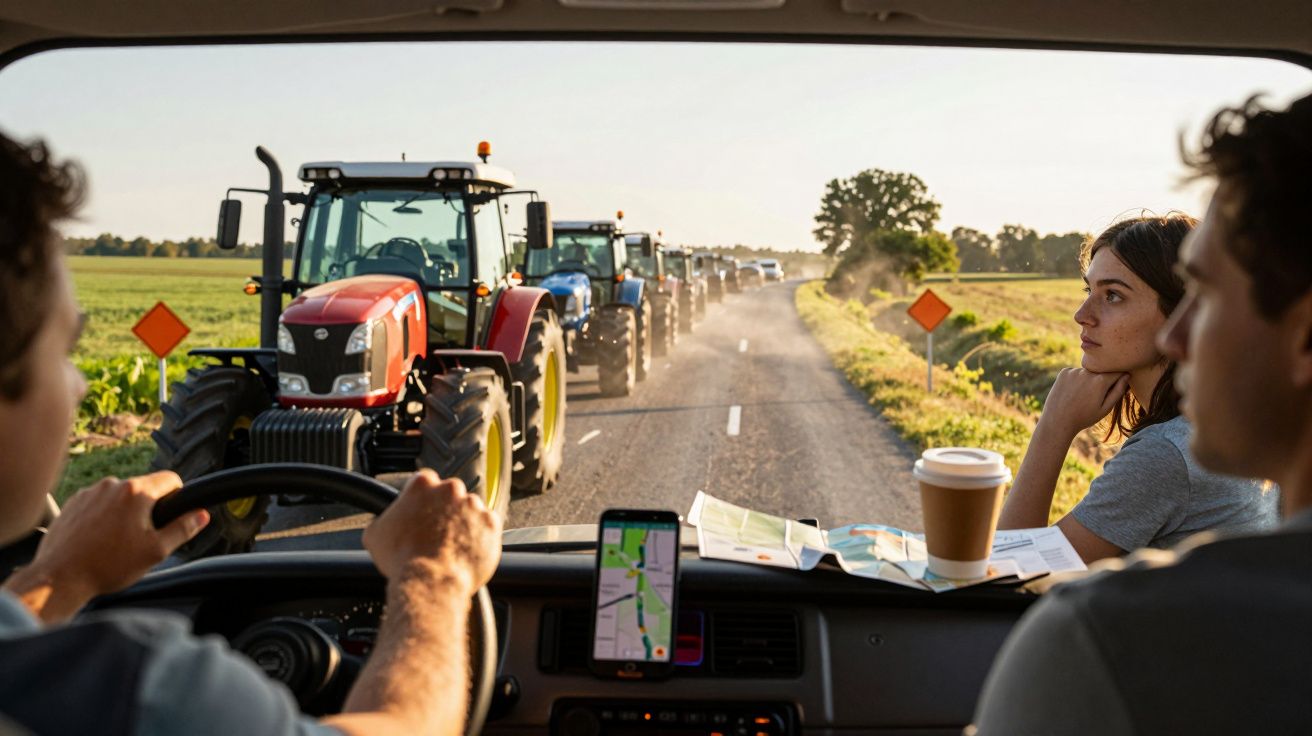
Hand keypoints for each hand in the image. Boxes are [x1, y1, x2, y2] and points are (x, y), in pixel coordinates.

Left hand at [6, 472, 209, 621]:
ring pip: (119, 497)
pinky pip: (98, 504)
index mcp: (136, 492)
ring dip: (123, 513)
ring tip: (116, 543)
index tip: (172, 516)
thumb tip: (201, 515)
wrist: (59, 578)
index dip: (178, 496)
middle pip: (144, 489)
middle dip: (148, 509)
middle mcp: (112, 485)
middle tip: (141, 539)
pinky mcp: (73, 503)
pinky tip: (98, 541)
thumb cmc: (108, 566)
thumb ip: (183, 529)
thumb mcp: (156, 551)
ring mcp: (89, 492)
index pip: (170, 479)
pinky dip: (102, 517)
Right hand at [363, 470, 501, 593]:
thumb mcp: (376, 534)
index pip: (425, 481)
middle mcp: (451, 490)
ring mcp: (474, 505)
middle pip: (450, 493)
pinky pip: (488, 525)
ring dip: (464, 522)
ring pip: (470, 509)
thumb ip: (383, 519)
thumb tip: (384, 522)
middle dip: (445, 509)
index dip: (423, 498)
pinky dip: (481, 535)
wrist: (430, 582)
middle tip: (437, 532)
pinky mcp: (491, 523)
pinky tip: (467, 549)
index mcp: (422, 485)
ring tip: (452, 545)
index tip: (423, 510)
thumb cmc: (403, 560)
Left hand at [1039, 367, 1129, 437]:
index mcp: (1100, 381)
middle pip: (1102, 371)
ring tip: (1080, 397)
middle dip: (1102, 381)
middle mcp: (1088, 372)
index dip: (1119, 379)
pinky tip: (1071, 393)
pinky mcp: (1064, 372)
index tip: (1115, 387)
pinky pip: (1076, 372)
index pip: (1117, 372)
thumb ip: (1118, 391)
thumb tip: (1127, 375)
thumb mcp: (1105, 409)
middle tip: (1093, 397)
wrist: (1057, 421)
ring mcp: (1074, 370)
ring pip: (1088, 372)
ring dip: (1088, 380)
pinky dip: (1076, 380)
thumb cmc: (1084, 418)